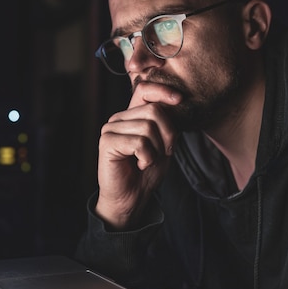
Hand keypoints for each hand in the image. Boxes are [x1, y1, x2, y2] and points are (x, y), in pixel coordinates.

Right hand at [95, 82, 181, 228]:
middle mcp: (119, 118)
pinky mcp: (107, 142)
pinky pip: (139, 142)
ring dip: (156, 149)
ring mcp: (110, 128)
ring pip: (148, 126)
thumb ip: (167, 124)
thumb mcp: (164, 145)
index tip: (180, 99)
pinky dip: (147, 157)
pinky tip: (139, 164)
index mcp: (131, 115)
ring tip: (148, 160)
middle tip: (164, 152)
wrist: (131, 198)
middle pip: (153, 110)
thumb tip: (176, 102)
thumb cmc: (146, 172)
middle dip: (168, 133)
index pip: (144, 89)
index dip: (162, 90)